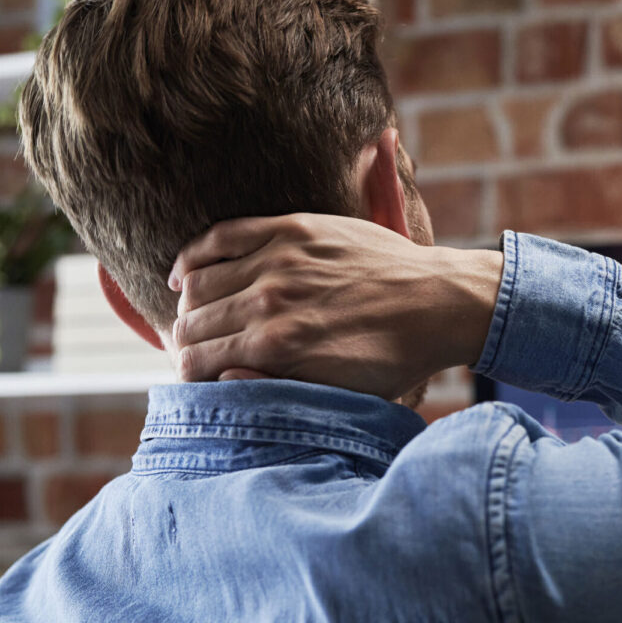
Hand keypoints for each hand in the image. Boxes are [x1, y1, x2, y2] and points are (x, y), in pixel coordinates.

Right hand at [169, 213, 502, 398]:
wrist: (437, 303)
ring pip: (198, 282)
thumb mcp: (337, 394)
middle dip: (184, 343)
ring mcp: (278, 261)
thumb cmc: (392, 357)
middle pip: (191, 323)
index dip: (187, 375)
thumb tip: (222, 379)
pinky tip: (185, 273)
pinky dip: (192, 255)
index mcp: (275, 349)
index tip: (194, 377)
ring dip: (187, 304)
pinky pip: (220, 236)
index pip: (195, 363)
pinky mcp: (291, 229)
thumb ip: (276, 387)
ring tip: (193, 316)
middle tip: (192, 349)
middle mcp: (267, 302)